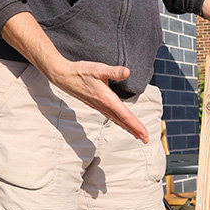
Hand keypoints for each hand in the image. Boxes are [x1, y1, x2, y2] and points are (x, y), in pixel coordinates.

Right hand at [0, 12, 148, 142]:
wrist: (64, 76)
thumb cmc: (81, 71)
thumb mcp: (99, 69)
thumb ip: (114, 71)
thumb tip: (127, 71)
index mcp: (107, 99)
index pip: (125, 115)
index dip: (136, 125)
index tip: (144, 134)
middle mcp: (104, 105)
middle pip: (122, 121)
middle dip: (135, 131)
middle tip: (146, 140)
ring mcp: (99, 106)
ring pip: (116, 120)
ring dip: (128, 128)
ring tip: (138, 135)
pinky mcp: (96, 104)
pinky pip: (111, 117)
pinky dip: (119, 122)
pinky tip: (122, 123)